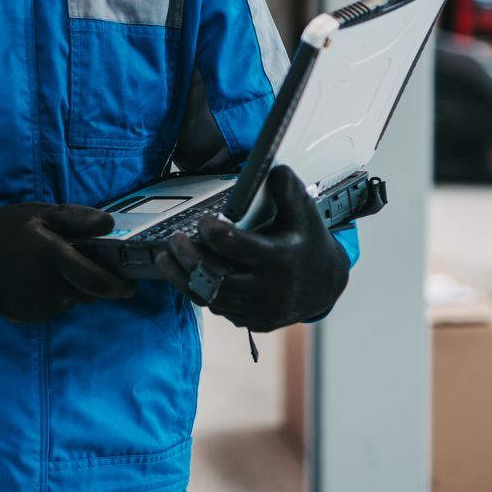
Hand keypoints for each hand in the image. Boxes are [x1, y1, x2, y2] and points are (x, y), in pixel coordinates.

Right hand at [0, 203, 135, 323]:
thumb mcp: (35, 214)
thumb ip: (75, 219)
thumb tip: (109, 224)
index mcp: (53, 258)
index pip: (99, 282)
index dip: (120, 286)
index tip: (131, 284)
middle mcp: (48, 287)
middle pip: (88, 294)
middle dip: (94, 283)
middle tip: (83, 262)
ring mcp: (36, 305)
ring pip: (70, 300)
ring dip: (71, 287)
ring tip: (50, 265)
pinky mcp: (25, 316)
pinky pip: (51, 307)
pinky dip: (52, 295)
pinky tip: (34, 277)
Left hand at [150, 165, 348, 331]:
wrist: (325, 285)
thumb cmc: (308, 242)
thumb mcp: (304, 213)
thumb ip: (288, 190)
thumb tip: (272, 168)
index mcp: (280, 260)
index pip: (235, 247)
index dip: (213, 232)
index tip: (203, 221)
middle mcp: (269, 291)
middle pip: (215, 278)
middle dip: (188, 258)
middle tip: (173, 239)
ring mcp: (259, 311)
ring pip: (211, 298)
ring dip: (183, 276)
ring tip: (166, 255)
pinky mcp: (252, 322)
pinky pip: (217, 308)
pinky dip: (200, 289)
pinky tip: (186, 271)